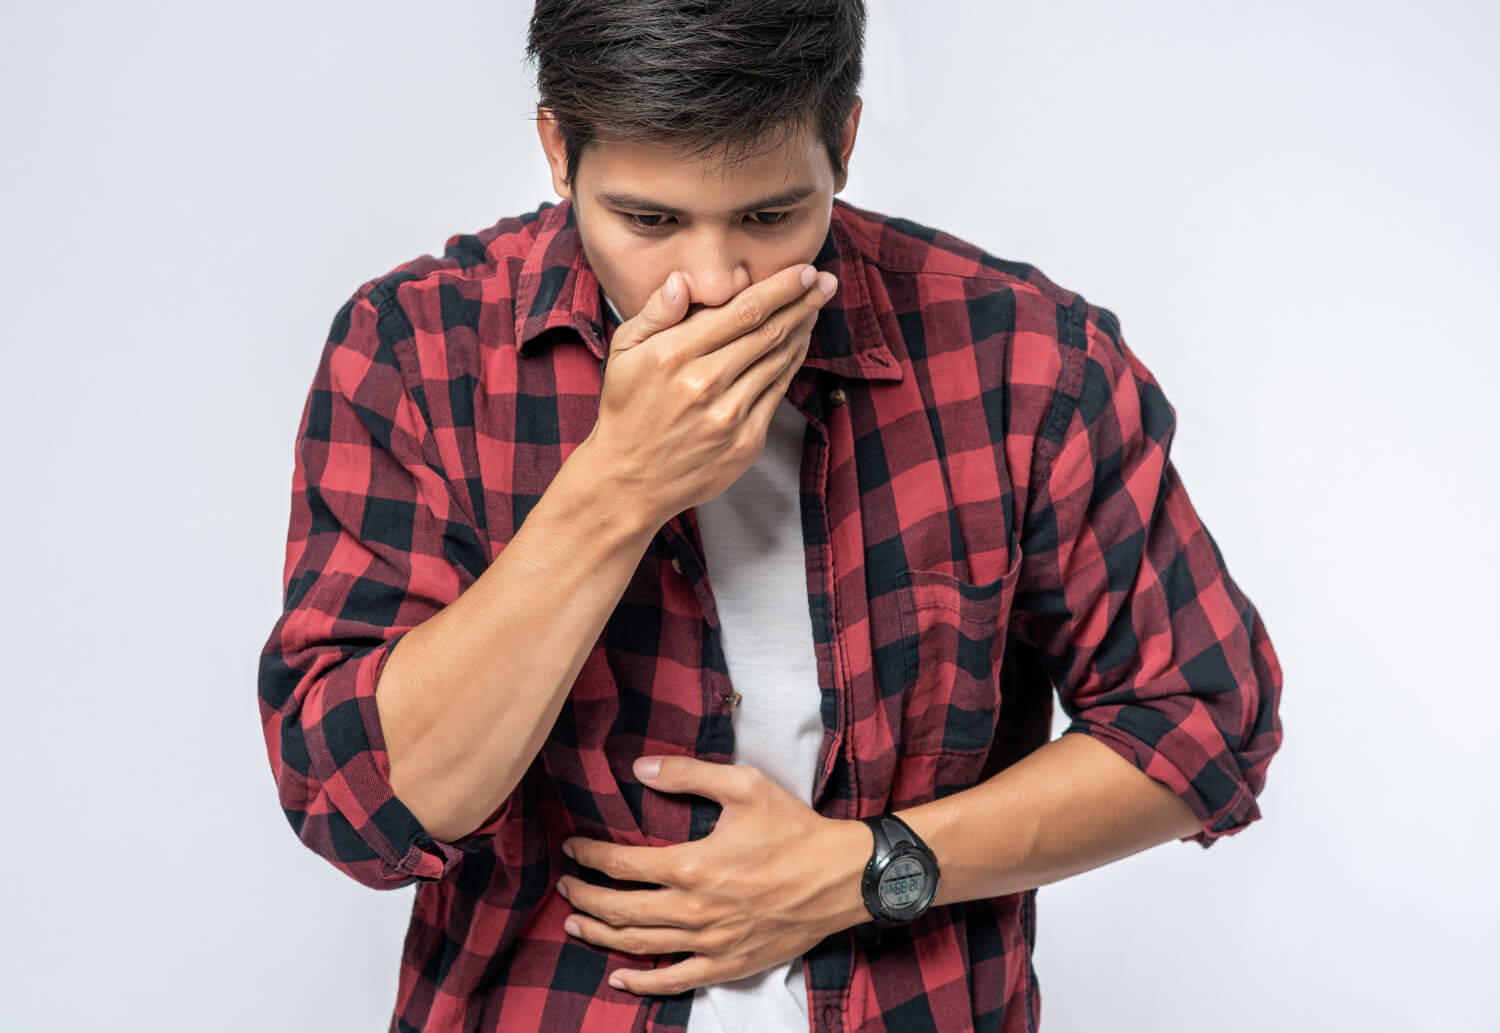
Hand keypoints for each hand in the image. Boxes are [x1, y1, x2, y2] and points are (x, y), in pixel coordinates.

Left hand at [555, 756, 870, 996]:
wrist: (843, 876)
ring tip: (575, 924)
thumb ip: (687, 774)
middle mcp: (694, 910)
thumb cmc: (795, 828)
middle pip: (620, 910)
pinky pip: (677, 981)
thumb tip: (639, 768)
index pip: (622, 865)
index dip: (590, 857)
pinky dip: (643, 984)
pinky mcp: (729, 964)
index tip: (573, 849)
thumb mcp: (744, 786)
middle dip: (585, 896)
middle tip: (566, 885)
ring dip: (601, 936)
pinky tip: (620, 979)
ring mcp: (710, 943)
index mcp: (692, 865)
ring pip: (640, 946)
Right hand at [580, 264, 837, 532]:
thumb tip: (683, 280)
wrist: (629, 481)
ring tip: (814, 308)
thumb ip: (655, 312)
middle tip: (825, 282)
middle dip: (803, 302)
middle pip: (769, 332)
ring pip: (779, 361)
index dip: (781, 288)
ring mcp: (729, 417)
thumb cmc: (627, 410)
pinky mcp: (745, 443)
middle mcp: (705, 384)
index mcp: (674, 355)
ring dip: (802, 331)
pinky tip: (796, 346)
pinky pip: (777, 393)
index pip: (742, 311)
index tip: (805, 271)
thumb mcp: (623, 353)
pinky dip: (791, 365)